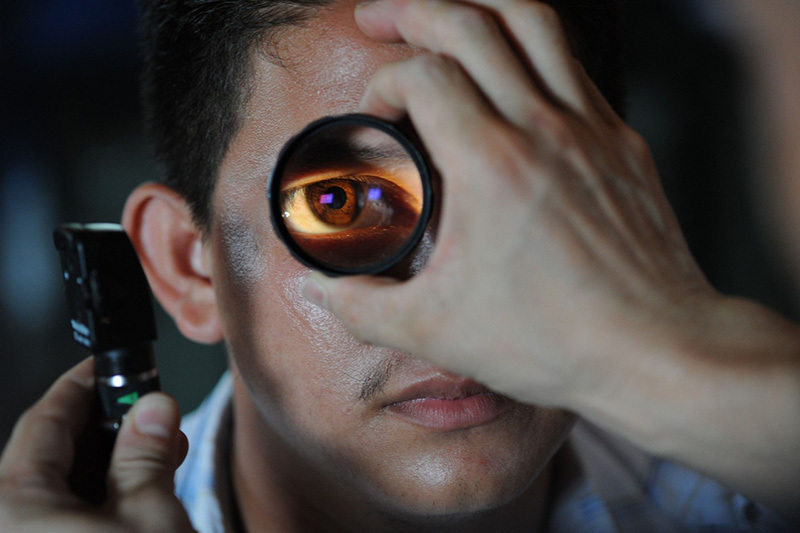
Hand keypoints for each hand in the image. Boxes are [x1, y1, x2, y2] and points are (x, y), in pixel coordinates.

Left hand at [0, 358, 194, 532]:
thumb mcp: (149, 515)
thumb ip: (148, 454)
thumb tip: (153, 409)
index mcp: (14, 505)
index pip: (45, 419)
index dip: (85, 384)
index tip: (112, 364)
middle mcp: (9, 524)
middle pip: (53, 453)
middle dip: (112, 428)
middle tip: (152, 410)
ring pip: (62, 490)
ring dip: (115, 467)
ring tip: (163, 454)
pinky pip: (67, 519)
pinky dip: (105, 502)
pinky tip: (146, 492)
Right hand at [303, 0, 712, 405]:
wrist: (655, 349)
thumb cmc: (554, 341)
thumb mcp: (435, 331)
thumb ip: (362, 307)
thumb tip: (321, 289)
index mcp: (490, 165)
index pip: (423, 75)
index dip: (382, 84)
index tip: (375, 121)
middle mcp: (543, 128)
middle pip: (471, 23)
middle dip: (412, 9)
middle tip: (377, 17)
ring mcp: (589, 127)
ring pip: (532, 20)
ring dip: (477, 3)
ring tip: (443, 11)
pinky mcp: (620, 141)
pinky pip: (570, 63)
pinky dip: (531, 46)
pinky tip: (511, 68)